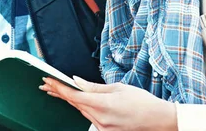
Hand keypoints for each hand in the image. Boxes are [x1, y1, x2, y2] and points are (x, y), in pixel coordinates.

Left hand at [40, 76, 176, 130]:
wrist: (159, 120)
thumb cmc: (142, 101)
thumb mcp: (117, 88)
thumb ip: (94, 87)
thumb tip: (76, 81)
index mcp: (103, 105)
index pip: (74, 96)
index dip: (59, 87)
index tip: (48, 80)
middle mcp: (100, 119)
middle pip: (74, 104)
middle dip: (60, 92)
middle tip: (46, 84)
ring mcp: (103, 128)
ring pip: (81, 111)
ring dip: (69, 100)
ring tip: (55, 91)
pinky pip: (90, 117)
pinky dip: (82, 108)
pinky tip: (75, 101)